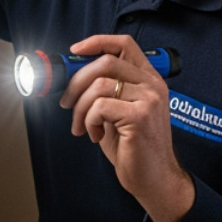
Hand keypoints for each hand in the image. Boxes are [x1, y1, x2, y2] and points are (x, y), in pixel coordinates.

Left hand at [58, 34, 194, 221]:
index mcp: (149, 79)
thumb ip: (106, 90)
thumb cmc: (134, 147)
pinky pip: (100, 106)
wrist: (155, 179)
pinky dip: (89, 121)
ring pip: (98, 85)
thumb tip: (73, 75)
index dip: (97, 41)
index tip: (75, 51)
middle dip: (76, 81)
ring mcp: (149, 99)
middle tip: (67, 102)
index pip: (124, 44)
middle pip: (105, 62)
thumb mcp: (119, 111)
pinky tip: (95, 135)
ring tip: (83, 126)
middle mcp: (152, 85)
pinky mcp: (140, 116)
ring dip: (80, 108)